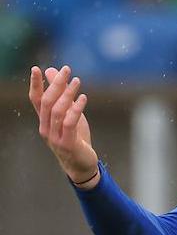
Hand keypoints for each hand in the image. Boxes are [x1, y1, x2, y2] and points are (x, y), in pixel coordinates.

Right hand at [29, 65, 99, 188]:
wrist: (81, 165)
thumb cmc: (76, 138)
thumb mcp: (70, 115)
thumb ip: (63, 96)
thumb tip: (53, 72)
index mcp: (44, 121)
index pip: (35, 100)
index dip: (35, 85)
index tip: (36, 68)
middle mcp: (46, 128)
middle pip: (47, 102)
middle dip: (55, 84)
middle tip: (66, 70)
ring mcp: (55, 136)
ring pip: (57, 111)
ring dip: (67, 94)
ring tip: (77, 81)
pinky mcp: (67, 143)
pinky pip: (69, 123)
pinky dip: (75, 109)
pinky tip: (83, 98)